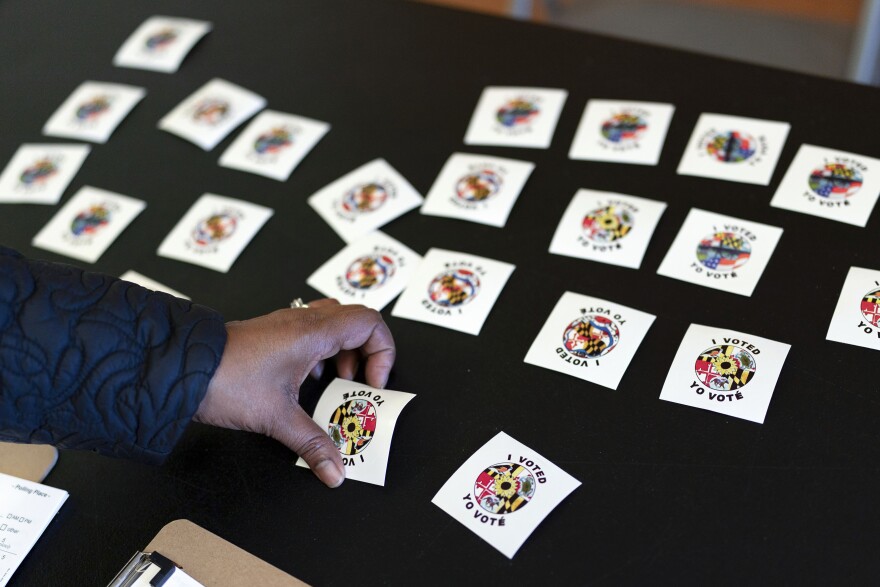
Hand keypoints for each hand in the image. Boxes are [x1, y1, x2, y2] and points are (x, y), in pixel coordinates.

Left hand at [194, 299, 394, 487]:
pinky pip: (310, 333)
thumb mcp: (277, 418)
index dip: (382, 352)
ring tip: (333, 383)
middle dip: (365, 354)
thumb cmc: (225, 380)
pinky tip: (305, 382)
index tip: (370, 382)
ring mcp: (285, 325)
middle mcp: (302, 321)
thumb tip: (335, 469)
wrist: (179, 369)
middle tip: (356, 383)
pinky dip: (318, 354)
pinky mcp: (271, 335)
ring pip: (332, 324)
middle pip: (355, 321)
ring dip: (342, 352)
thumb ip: (312, 444)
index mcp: (313, 332)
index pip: (369, 323)